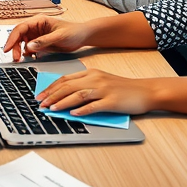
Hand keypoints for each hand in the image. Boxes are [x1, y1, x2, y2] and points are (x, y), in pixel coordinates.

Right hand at [3, 16, 92, 59]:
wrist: (83, 36)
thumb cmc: (74, 31)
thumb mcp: (59, 36)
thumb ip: (44, 41)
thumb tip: (28, 46)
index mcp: (39, 21)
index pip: (20, 28)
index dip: (12, 38)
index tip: (7, 48)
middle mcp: (36, 27)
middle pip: (19, 35)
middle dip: (14, 46)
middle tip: (15, 58)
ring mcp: (37, 35)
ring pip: (22, 42)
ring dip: (19, 50)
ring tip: (20, 59)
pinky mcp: (40, 43)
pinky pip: (29, 48)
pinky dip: (27, 53)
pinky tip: (30, 58)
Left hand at [35, 68, 156, 116]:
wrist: (145, 91)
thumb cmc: (122, 88)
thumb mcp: (101, 81)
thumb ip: (84, 85)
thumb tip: (64, 97)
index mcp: (90, 73)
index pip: (65, 79)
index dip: (51, 87)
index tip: (40, 95)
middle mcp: (95, 79)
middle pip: (68, 86)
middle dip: (52, 95)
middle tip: (41, 104)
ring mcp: (104, 90)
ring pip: (78, 95)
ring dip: (63, 102)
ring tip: (52, 109)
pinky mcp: (112, 101)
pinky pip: (94, 105)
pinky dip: (82, 110)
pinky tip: (73, 114)